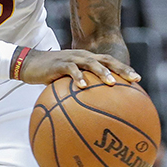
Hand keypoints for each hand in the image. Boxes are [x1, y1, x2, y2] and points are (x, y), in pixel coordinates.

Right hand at [17, 49, 138, 87]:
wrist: (28, 64)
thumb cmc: (48, 75)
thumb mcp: (65, 81)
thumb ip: (79, 90)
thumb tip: (91, 110)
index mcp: (86, 59)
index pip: (109, 61)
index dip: (124, 69)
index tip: (138, 80)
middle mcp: (82, 56)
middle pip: (106, 60)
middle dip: (121, 69)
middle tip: (134, 80)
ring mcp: (71, 58)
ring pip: (91, 62)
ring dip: (102, 72)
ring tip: (111, 83)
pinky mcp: (59, 63)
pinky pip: (71, 70)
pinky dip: (78, 77)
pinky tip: (83, 87)